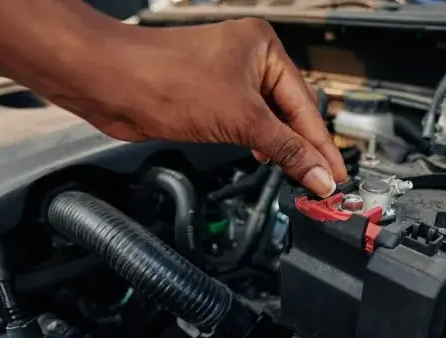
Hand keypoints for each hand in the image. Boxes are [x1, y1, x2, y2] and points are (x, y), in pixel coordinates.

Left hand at [37, 18, 345, 196]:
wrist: (110, 83)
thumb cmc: (163, 78)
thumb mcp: (240, 119)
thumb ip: (285, 149)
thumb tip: (317, 173)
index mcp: (264, 48)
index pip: (305, 104)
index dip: (321, 145)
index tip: (335, 176)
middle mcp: (249, 59)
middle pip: (290, 111)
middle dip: (305, 147)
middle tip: (322, 183)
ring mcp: (227, 79)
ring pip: (267, 120)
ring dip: (282, 148)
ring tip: (300, 177)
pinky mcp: (208, 99)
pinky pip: (244, 124)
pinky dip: (258, 143)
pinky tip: (264, 158)